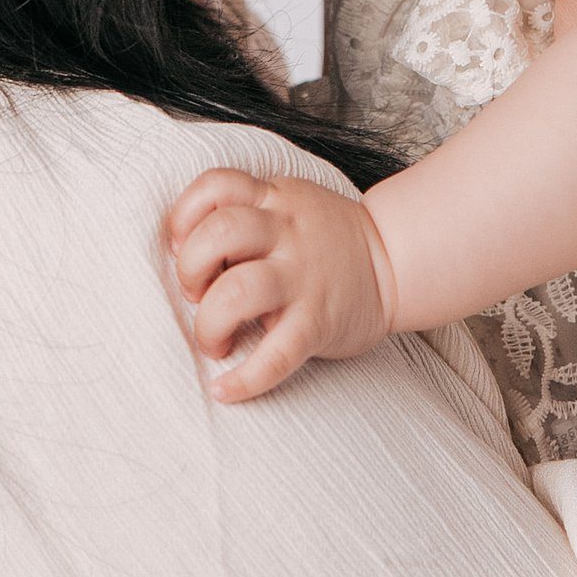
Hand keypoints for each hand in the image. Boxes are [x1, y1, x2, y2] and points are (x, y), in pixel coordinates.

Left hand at [165, 169, 397, 401]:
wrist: (395, 261)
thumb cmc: (326, 238)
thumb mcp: (290, 203)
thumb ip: (246, 211)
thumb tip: (183, 247)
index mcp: (275, 200)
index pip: (217, 187)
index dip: (185, 216)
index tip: (182, 244)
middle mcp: (287, 233)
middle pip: (220, 233)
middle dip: (191, 268)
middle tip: (197, 294)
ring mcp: (303, 277)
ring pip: (239, 290)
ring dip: (209, 322)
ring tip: (215, 339)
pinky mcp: (318, 322)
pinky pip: (277, 355)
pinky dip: (244, 379)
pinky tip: (225, 389)